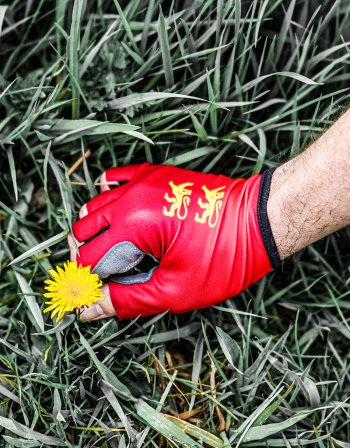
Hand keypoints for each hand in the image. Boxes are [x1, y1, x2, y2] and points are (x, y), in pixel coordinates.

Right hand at [69, 163, 278, 319]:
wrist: (260, 219)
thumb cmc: (225, 257)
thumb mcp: (175, 290)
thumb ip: (127, 299)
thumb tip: (89, 309)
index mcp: (133, 225)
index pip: (87, 257)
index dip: (89, 283)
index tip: (101, 297)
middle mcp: (130, 197)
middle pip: (83, 229)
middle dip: (88, 257)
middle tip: (112, 278)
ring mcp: (141, 180)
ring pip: (94, 205)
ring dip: (97, 232)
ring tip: (120, 253)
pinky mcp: (153, 174)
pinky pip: (113, 178)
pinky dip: (108, 198)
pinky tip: (122, 218)